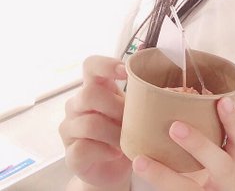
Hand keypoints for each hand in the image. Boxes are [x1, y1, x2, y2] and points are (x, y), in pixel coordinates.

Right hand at [59, 55, 130, 189]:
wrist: (115, 169)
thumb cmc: (127, 132)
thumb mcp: (136, 110)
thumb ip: (142, 95)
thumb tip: (162, 85)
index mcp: (95, 88)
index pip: (91, 66)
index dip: (106, 65)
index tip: (126, 73)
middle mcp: (77, 105)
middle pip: (89, 94)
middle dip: (116, 106)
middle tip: (132, 119)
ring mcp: (70, 129)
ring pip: (88, 123)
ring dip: (114, 132)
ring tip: (128, 140)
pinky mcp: (70, 153)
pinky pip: (84, 148)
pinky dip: (106, 151)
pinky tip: (117, 152)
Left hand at [132, 97, 234, 190]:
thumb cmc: (209, 169)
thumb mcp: (217, 153)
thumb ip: (208, 130)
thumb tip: (181, 93)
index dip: (234, 120)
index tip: (223, 100)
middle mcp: (228, 179)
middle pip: (221, 164)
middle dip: (200, 145)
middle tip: (175, 126)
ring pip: (189, 188)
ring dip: (165, 174)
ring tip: (141, 160)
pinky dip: (155, 179)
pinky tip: (140, 166)